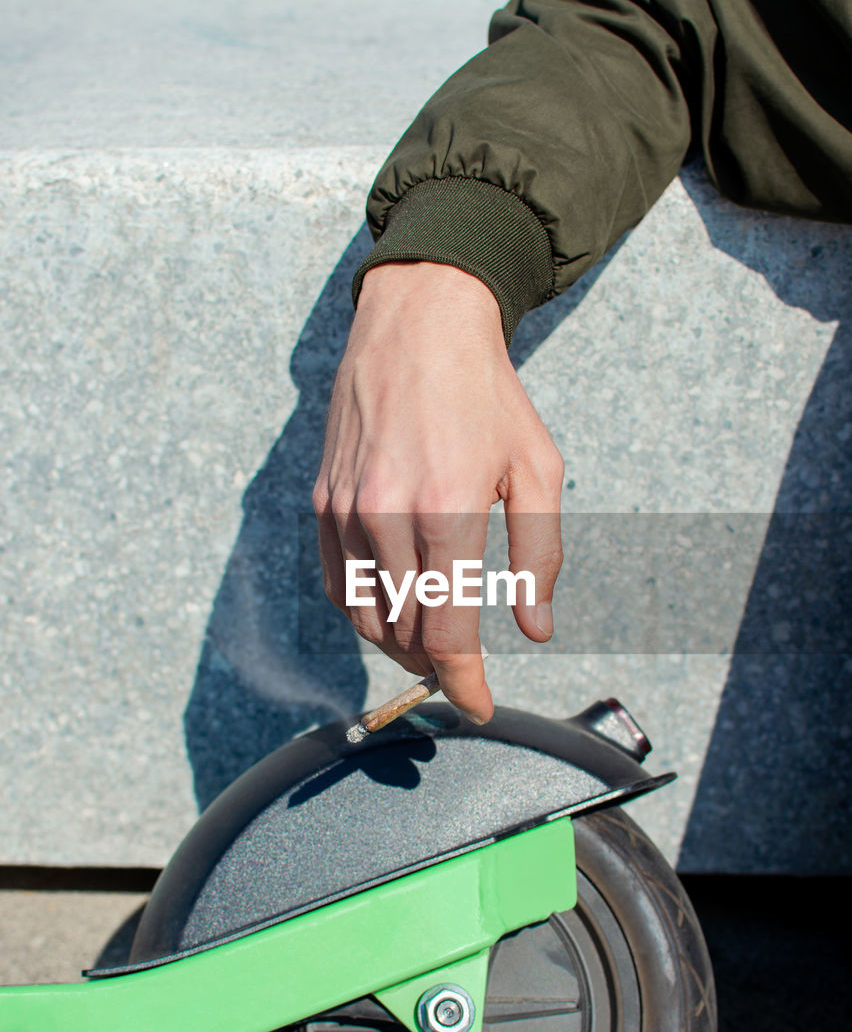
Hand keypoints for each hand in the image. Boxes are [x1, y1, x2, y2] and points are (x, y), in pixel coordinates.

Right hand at [312, 261, 563, 722]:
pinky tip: (391, 610)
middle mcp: (386, 515)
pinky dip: (363, 611)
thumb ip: (539, 553)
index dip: (466, 685)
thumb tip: (536, 628)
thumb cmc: (488, 393)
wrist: (418, 322)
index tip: (480, 708)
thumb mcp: (537, 467)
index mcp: (447, 510)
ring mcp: (345, 508)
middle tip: (465, 669)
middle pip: (406, 632)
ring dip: (399, 643)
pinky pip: (335, 582)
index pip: (448, 632)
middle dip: (438, 664)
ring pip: (364, 615)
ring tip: (429, 642)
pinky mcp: (321, 499)